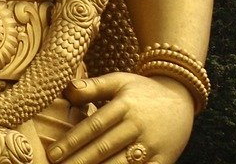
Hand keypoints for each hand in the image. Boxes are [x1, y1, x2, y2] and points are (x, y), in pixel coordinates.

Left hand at [47, 73, 194, 163]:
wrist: (182, 100)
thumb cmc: (143, 91)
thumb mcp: (120, 81)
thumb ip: (93, 86)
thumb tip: (67, 89)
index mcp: (124, 105)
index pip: (94, 125)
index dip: (72, 140)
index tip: (53, 153)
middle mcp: (137, 126)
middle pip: (104, 148)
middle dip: (79, 161)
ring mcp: (151, 146)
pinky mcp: (163, 161)